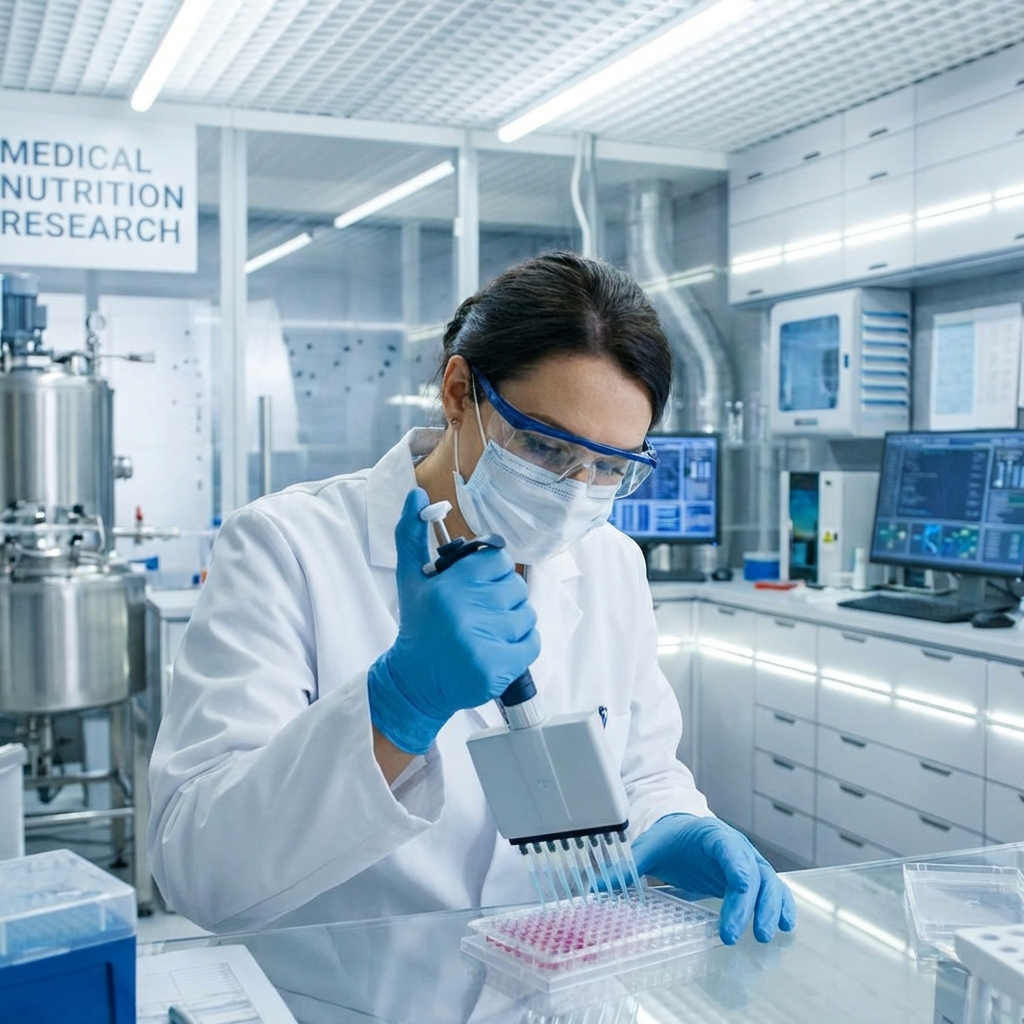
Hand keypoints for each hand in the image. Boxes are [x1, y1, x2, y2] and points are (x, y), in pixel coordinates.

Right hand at [367, 488, 540, 754]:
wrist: (414, 682)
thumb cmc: (418, 624)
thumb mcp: (410, 577)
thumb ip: (411, 533)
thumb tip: (417, 493)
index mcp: (448, 586)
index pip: (497, 559)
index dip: (491, 572)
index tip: (477, 586)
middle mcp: (464, 612)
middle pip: (515, 587)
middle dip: (502, 598)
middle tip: (479, 612)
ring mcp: (482, 642)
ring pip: (526, 614)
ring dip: (513, 622)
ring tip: (488, 631)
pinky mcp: (496, 668)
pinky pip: (533, 643)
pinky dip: (522, 645)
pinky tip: (499, 648)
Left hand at [631, 813, 795, 945]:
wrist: (682, 828)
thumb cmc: (670, 839)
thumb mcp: (649, 848)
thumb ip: (628, 866)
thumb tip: (598, 886)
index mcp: (713, 835)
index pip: (733, 859)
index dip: (736, 892)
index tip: (727, 926)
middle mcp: (737, 847)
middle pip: (757, 874)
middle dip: (756, 906)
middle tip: (749, 936)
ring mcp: (748, 861)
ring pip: (770, 881)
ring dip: (773, 907)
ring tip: (767, 936)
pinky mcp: (752, 876)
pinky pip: (772, 888)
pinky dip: (781, 905)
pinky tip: (784, 927)